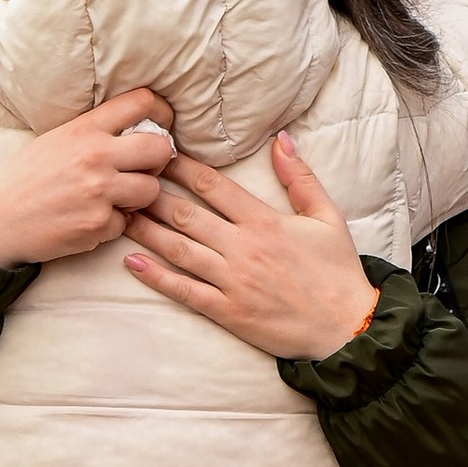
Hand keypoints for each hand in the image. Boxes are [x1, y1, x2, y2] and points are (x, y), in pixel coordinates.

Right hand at [0, 89, 176, 266]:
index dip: (162, 112)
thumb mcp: (56, 140)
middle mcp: (95, 156)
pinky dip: (111, 224)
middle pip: (160, 148)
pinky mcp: (98, 224)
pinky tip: (88, 220)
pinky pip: (125, 223)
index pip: (142, 102)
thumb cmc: (24, 178)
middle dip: (158, 160)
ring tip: (115, 198)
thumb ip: (95, 132)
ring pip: (151, 190)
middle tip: (143, 168)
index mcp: (85, 129)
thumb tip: (137, 130)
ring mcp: (99, 192)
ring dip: (138, 197)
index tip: (161, 125)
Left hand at [121, 133, 377, 358]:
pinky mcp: (227, 311)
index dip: (181, 168)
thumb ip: (300, 178)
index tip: (159, 154)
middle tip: (127, 180)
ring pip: (179, 249)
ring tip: (121, 214)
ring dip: (146, 230)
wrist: (346, 327)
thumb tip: (281, 139)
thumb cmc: (336, 272)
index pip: (212, 186)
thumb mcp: (327, 217)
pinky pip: (184, 290)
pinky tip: (132, 263)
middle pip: (186, 214)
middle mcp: (243, 247)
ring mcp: (232, 281)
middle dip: (153, 194)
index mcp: (264, 221)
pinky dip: (156, 276)